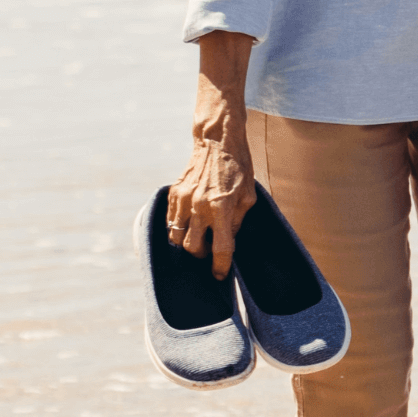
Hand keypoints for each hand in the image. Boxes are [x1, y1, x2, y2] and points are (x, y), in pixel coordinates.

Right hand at [166, 132, 256, 278]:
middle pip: (192, 247)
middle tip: (209, 251)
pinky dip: (177, 228)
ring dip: (186, 243)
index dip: (220, 266)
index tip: (220, 275)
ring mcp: (183, 199)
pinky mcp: (174, 193)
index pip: (220, 247)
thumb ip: (238, 220)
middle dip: (201, 255)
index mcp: (222, 207)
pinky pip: (169, 221)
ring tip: (197, 239)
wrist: (217, 142)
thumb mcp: (248, 196)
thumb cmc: (238, 168)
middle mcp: (199, 205)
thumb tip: (228, 240)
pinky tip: (188, 225)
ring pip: (176, 237)